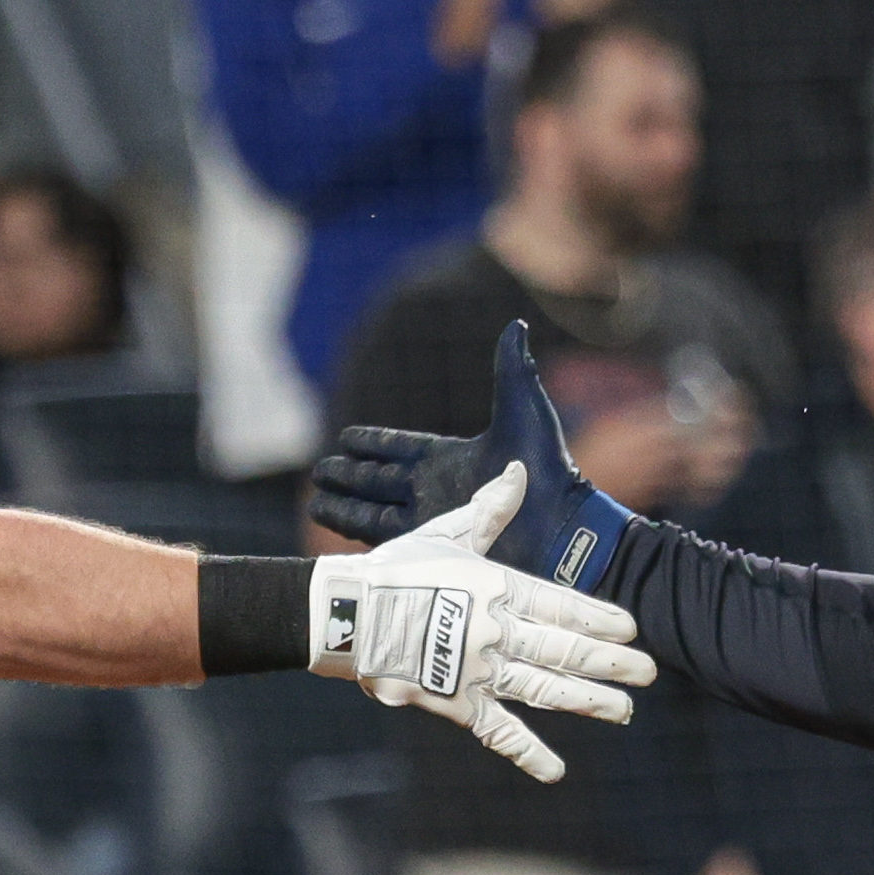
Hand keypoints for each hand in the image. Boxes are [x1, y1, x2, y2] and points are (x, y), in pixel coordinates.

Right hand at [309, 462, 657, 782]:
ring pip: (546, 689)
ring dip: (590, 702)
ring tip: (624, 710)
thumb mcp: (446, 532)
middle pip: (566, 650)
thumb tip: (517, 470)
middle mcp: (498, 631)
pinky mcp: (456, 702)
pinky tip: (556, 771)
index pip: (562, 605)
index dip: (600, 618)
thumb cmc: (394, 569)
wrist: (346, 613)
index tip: (632, 628)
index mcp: (499, 588)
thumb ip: (490, 509)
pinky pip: (499, 732)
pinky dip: (528, 753)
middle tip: (650, 672)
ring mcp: (479, 670)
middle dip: (612, 662)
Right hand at [311, 320, 638, 585]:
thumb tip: (515, 324)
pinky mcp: (429, 550)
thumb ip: (511, 368)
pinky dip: (353, 532)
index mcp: (450, 459)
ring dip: (342, 504)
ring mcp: (430, 523)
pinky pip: (381, 539)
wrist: (558, 529)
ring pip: (372, 511)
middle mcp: (435, 492)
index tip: (346, 438)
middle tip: (320, 470)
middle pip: (379, 481)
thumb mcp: (523, 409)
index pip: (400, 449)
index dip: (373, 444)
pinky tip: (330, 528)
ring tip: (315, 499)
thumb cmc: (545, 469)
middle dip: (348, 475)